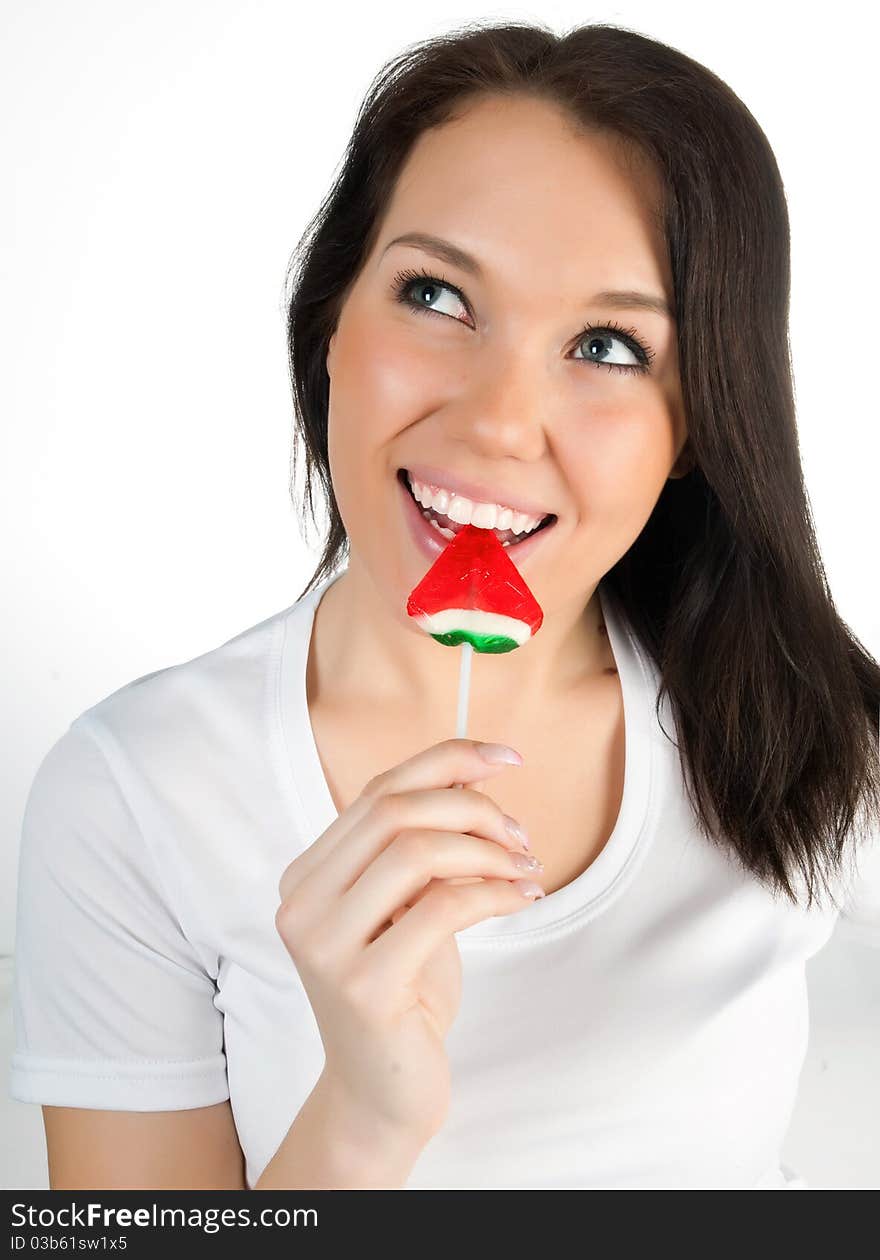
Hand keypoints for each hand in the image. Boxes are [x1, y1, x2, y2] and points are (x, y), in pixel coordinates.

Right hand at [274, 738, 540, 1142]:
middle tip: (522, 837)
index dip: (447, 761)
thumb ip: (420, 847)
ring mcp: (325, 946)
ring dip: (488, 851)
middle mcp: (301, 904)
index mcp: (306, 875)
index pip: (378, 791)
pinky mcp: (362, 986)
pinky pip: (444, 908)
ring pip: (418, 852)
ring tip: (526, 870)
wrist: (383, 1094)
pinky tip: (523, 900)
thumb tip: (472, 775)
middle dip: (473, 809)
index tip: (507, 758)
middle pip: (395, 812)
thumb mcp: (408, 907)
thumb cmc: (404, 992)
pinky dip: (496, 893)